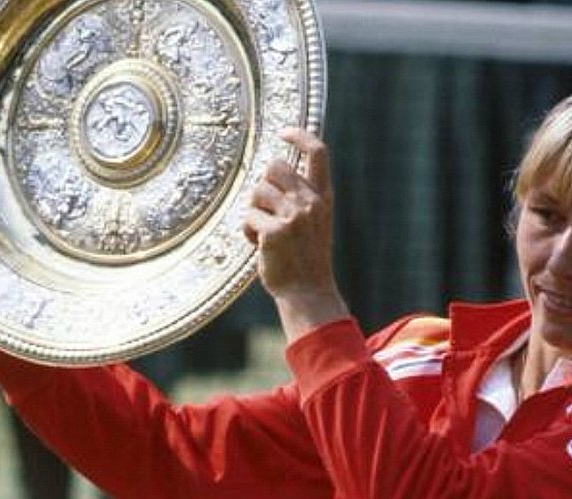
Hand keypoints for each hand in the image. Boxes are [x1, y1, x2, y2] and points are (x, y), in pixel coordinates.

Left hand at [244, 128, 348, 340]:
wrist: (308, 292)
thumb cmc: (306, 258)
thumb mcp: (314, 222)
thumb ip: (301, 198)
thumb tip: (269, 173)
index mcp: (323, 197)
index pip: (318, 153)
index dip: (300, 136)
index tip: (284, 132)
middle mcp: (311, 202)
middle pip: (274, 166)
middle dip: (263, 184)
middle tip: (265, 208)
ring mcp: (294, 216)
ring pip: (257, 191)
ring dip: (253, 211)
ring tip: (264, 233)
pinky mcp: (275, 231)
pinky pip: (248, 216)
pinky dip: (247, 231)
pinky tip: (259, 245)